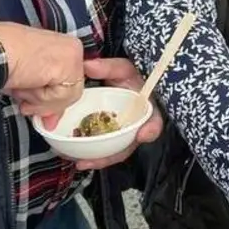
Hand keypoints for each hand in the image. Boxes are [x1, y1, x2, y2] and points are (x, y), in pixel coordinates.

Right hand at [0, 22, 84, 117]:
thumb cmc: (1, 59)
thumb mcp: (29, 81)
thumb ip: (45, 98)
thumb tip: (51, 121)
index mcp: (63, 47)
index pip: (73, 81)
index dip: (61, 99)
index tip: (52, 114)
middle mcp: (72, 48)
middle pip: (72, 92)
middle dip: (49, 105)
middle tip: (27, 106)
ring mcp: (73, 55)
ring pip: (68, 97)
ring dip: (40, 101)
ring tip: (21, 87)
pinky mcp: (68, 65)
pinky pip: (61, 96)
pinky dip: (41, 98)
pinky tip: (26, 84)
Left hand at [50, 58, 164, 170]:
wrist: (126, 82)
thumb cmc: (130, 77)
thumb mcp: (123, 69)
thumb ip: (109, 68)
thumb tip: (88, 66)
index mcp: (147, 110)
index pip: (154, 122)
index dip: (151, 129)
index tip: (143, 134)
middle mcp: (136, 126)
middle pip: (128, 146)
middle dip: (111, 156)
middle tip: (94, 159)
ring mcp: (123, 134)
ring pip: (114, 152)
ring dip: (98, 159)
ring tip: (80, 162)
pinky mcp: (111, 137)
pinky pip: (103, 149)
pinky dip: (90, 154)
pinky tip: (74, 156)